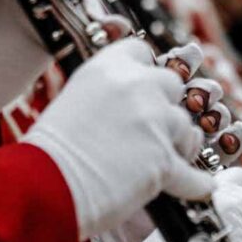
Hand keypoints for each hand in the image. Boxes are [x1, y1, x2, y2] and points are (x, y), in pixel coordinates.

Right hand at [26, 38, 210, 239]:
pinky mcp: (165, 160)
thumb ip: (106, 96)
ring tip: (165, 163)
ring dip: (180, 145)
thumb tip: (128, 107)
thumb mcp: (73, 103)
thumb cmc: (49, 154)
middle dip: (166, 108)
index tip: (144, 90)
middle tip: (155, 131)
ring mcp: (154, 122)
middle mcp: (136, 87)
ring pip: (188, 128)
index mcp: (108, 68)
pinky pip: (192, 173)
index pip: (142, 53)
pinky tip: (199, 187)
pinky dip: (195, 184)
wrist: (42, 187)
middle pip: (172, 86)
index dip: (145, 74)